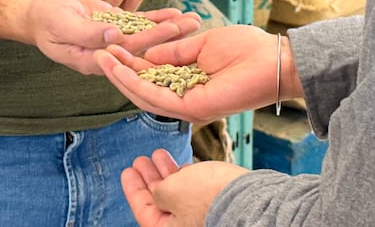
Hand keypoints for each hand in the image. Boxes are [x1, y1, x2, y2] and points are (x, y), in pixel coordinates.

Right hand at [23, 0, 199, 75]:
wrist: (39, 15)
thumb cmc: (47, 22)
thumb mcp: (64, 25)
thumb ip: (88, 32)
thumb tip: (114, 36)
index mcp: (95, 60)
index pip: (128, 53)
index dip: (150, 44)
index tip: (171, 35)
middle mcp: (110, 55)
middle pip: (144, 46)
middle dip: (170, 37)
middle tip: (193, 25)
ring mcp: (114, 42)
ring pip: (146, 35)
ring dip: (170, 28)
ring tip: (194, 19)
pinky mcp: (116, 28)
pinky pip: (139, 24)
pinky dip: (157, 18)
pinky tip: (176, 13)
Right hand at [94, 24, 285, 123]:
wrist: (273, 59)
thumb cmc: (246, 49)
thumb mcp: (202, 43)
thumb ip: (174, 52)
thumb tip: (147, 54)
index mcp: (188, 81)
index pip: (151, 75)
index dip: (130, 62)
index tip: (111, 46)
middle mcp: (184, 97)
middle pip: (142, 88)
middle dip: (119, 71)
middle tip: (97, 53)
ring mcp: (187, 105)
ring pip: (144, 95)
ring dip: (121, 77)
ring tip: (101, 58)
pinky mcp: (192, 109)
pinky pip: (156, 97)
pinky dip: (136, 83)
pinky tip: (120, 68)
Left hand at [122, 149, 246, 226]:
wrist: (245, 196)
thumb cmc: (208, 198)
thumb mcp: (170, 191)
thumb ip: (157, 191)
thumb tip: (158, 191)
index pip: (143, 209)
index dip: (133, 188)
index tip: (128, 171)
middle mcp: (183, 226)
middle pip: (159, 202)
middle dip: (149, 178)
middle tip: (141, 161)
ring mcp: (199, 216)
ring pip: (176, 194)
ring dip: (165, 172)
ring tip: (158, 155)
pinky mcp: (213, 204)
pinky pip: (193, 191)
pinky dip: (184, 177)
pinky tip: (181, 165)